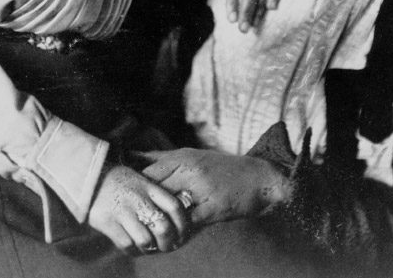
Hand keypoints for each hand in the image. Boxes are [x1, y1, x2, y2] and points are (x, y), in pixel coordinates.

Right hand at [87, 164, 188, 254]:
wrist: (90, 175)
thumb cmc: (122, 182)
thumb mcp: (143, 180)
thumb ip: (158, 196)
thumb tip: (179, 216)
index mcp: (150, 187)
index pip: (175, 207)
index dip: (183, 225)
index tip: (183, 235)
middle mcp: (138, 198)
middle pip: (163, 227)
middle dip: (169, 243)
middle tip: (167, 246)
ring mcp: (122, 210)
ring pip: (145, 240)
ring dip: (150, 249)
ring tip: (149, 248)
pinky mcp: (106, 221)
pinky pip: (126, 244)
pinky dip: (133, 251)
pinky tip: (134, 247)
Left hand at [136, 148, 289, 227]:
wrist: (259, 177)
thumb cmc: (222, 168)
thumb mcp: (192, 156)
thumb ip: (164, 157)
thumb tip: (132, 156)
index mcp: (183, 157)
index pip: (149, 172)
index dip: (138, 188)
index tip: (134, 200)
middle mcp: (190, 170)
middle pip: (156, 189)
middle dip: (146, 206)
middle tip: (140, 220)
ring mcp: (202, 188)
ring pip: (170, 206)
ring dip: (161, 220)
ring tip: (154, 230)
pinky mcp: (213, 207)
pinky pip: (188, 221)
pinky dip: (179, 230)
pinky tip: (175, 236)